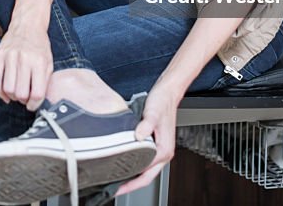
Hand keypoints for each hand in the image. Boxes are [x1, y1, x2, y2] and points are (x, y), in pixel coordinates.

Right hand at [0, 25, 52, 110]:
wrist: (27, 24)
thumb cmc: (39, 45)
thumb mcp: (49, 62)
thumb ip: (45, 82)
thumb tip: (37, 102)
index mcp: (39, 62)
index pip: (37, 93)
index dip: (35, 105)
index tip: (33, 105)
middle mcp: (24, 59)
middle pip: (21, 94)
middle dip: (23, 101)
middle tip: (25, 99)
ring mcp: (9, 56)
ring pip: (8, 89)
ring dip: (12, 97)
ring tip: (17, 94)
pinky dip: (0, 92)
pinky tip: (6, 94)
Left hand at [115, 79, 180, 195]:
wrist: (168, 93)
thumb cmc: (162, 102)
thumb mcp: (153, 112)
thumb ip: (146, 125)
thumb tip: (138, 136)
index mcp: (164, 150)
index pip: (147, 175)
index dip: (132, 184)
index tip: (118, 189)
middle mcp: (163, 153)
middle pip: (147, 177)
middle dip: (131, 185)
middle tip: (114, 189)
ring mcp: (160, 149)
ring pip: (146, 170)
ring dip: (133, 176)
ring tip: (117, 180)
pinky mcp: (156, 144)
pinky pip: (145, 161)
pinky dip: (135, 166)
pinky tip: (125, 164)